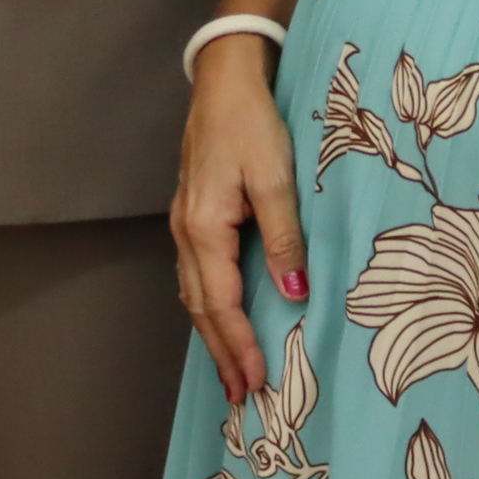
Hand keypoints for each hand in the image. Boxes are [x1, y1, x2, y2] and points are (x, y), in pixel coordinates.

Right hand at [171, 33, 305, 402]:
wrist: (224, 80)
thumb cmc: (251, 123)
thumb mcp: (276, 178)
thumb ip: (284, 238)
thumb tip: (294, 296)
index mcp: (204, 227)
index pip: (222, 303)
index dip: (240, 346)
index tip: (257, 383)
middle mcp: (186, 232)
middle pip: (201, 308)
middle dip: (222, 354)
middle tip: (241, 397)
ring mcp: (184, 223)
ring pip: (195, 294)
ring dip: (213, 336)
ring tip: (232, 372)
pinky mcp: (192, 215)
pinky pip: (196, 275)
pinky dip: (209, 307)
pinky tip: (221, 319)